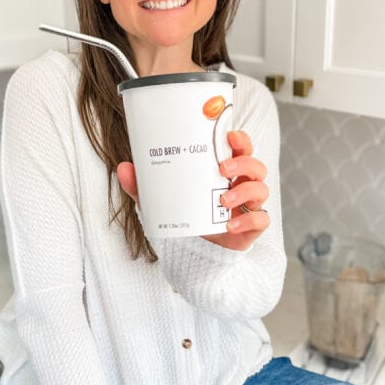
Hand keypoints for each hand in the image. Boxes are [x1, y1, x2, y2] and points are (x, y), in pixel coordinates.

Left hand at [117, 130, 269, 251]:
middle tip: (222, 168)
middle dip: (243, 163)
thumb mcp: (161, 198)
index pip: (241, 148)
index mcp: (226, 170)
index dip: (241, 140)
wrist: (195, 249)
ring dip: (244, 191)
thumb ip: (143, 185)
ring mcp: (249, 205)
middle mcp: (242, 184)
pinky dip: (247, 221)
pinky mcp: (251, 227)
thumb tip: (123, 168)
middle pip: (256, 165)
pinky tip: (229, 225)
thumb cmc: (186, 214)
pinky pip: (261, 220)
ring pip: (261, 190)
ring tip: (222, 199)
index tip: (229, 136)